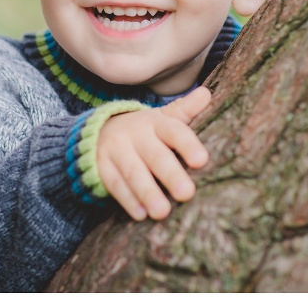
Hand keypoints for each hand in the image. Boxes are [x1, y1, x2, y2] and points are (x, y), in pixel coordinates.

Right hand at [96, 86, 211, 220]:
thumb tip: (207, 94)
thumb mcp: (163, 118)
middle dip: (170, 174)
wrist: (100, 132)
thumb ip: (185, 109)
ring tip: (163, 212)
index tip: (202, 160)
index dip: (188, 145)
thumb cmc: (145, 131)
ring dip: (148, 192)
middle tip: (187, 193)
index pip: (174, 131)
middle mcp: (136, 135)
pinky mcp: (102, 167)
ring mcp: (117, 151)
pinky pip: (114, 184)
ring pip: (133, 172)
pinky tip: (141, 215)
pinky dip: (127, 200)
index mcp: (156, 122)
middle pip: (155, 155)